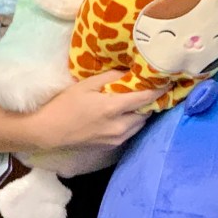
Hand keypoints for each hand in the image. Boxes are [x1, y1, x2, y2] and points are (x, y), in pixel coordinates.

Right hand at [30, 71, 168, 149]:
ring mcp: (117, 138)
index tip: (168, 80)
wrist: (49, 132)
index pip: (146, 98)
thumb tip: (130, 71)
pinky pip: (131, 131)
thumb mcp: (86, 84)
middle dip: (151, 101)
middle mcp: (120, 126)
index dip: (159, 89)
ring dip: (143, 112)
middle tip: (152, 88)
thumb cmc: (65, 104)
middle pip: (147, 112)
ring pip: (140, 123)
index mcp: (113, 108)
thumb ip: (111, 77)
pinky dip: (134, 121)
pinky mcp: (113, 146)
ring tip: (140, 100)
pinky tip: (127, 113)